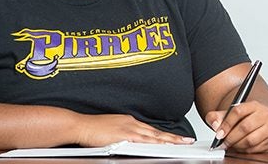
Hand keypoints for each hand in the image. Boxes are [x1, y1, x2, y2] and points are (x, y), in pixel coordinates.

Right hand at [75, 114, 194, 146]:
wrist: (80, 125)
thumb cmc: (92, 128)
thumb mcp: (112, 129)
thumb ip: (124, 134)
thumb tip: (131, 141)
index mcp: (129, 121)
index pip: (151, 130)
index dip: (164, 134)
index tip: (176, 138)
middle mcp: (132, 123)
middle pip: (156, 132)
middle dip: (173, 137)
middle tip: (187, 140)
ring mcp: (129, 128)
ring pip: (154, 135)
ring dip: (169, 140)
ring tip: (181, 143)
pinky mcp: (124, 135)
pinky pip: (143, 140)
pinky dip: (155, 143)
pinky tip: (162, 145)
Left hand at [205, 100, 267, 152]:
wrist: (265, 122)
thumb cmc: (247, 118)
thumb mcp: (231, 113)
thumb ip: (217, 116)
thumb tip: (215, 125)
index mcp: (254, 105)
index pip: (238, 111)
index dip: (226, 124)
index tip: (219, 133)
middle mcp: (265, 115)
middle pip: (245, 127)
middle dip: (231, 137)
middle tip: (223, 142)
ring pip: (250, 140)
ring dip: (237, 145)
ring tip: (232, 145)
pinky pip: (255, 150)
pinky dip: (245, 151)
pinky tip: (241, 147)